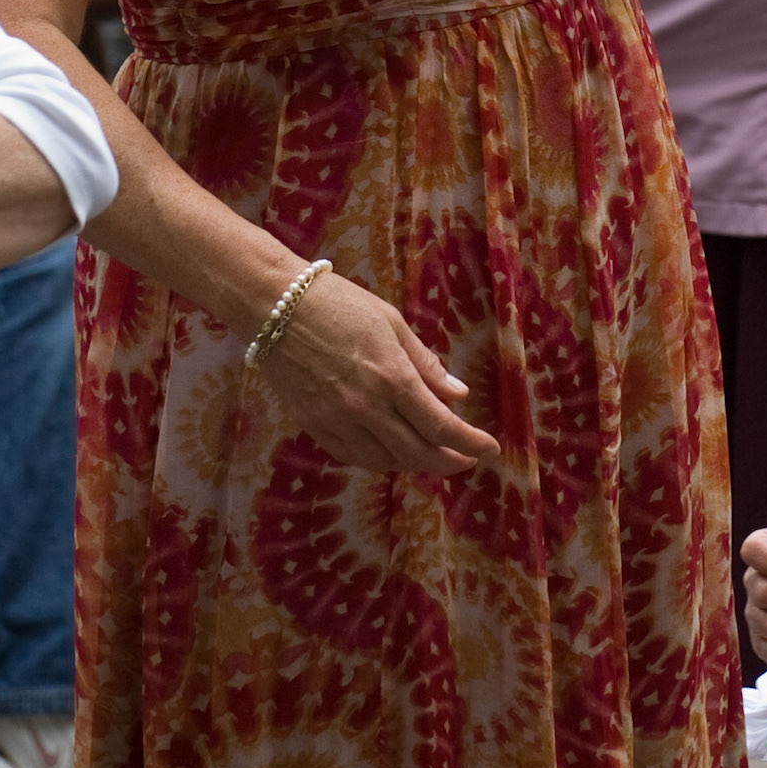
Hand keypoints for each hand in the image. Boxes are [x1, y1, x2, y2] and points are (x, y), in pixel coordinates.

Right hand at [257, 268, 501, 476]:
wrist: (276, 306)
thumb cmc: (340, 304)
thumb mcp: (392, 323)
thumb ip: (425, 364)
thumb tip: (459, 395)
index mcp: (392, 376)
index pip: (440, 425)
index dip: (469, 442)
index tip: (490, 449)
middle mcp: (366, 407)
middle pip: (416, 452)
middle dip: (448, 461)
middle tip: (467, 460)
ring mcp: (336, 421)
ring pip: (384, 461)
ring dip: (414, 463)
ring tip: (433, 454)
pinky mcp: (313, 426)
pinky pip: (353, 456)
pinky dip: (378, 460)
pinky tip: (391, 452)